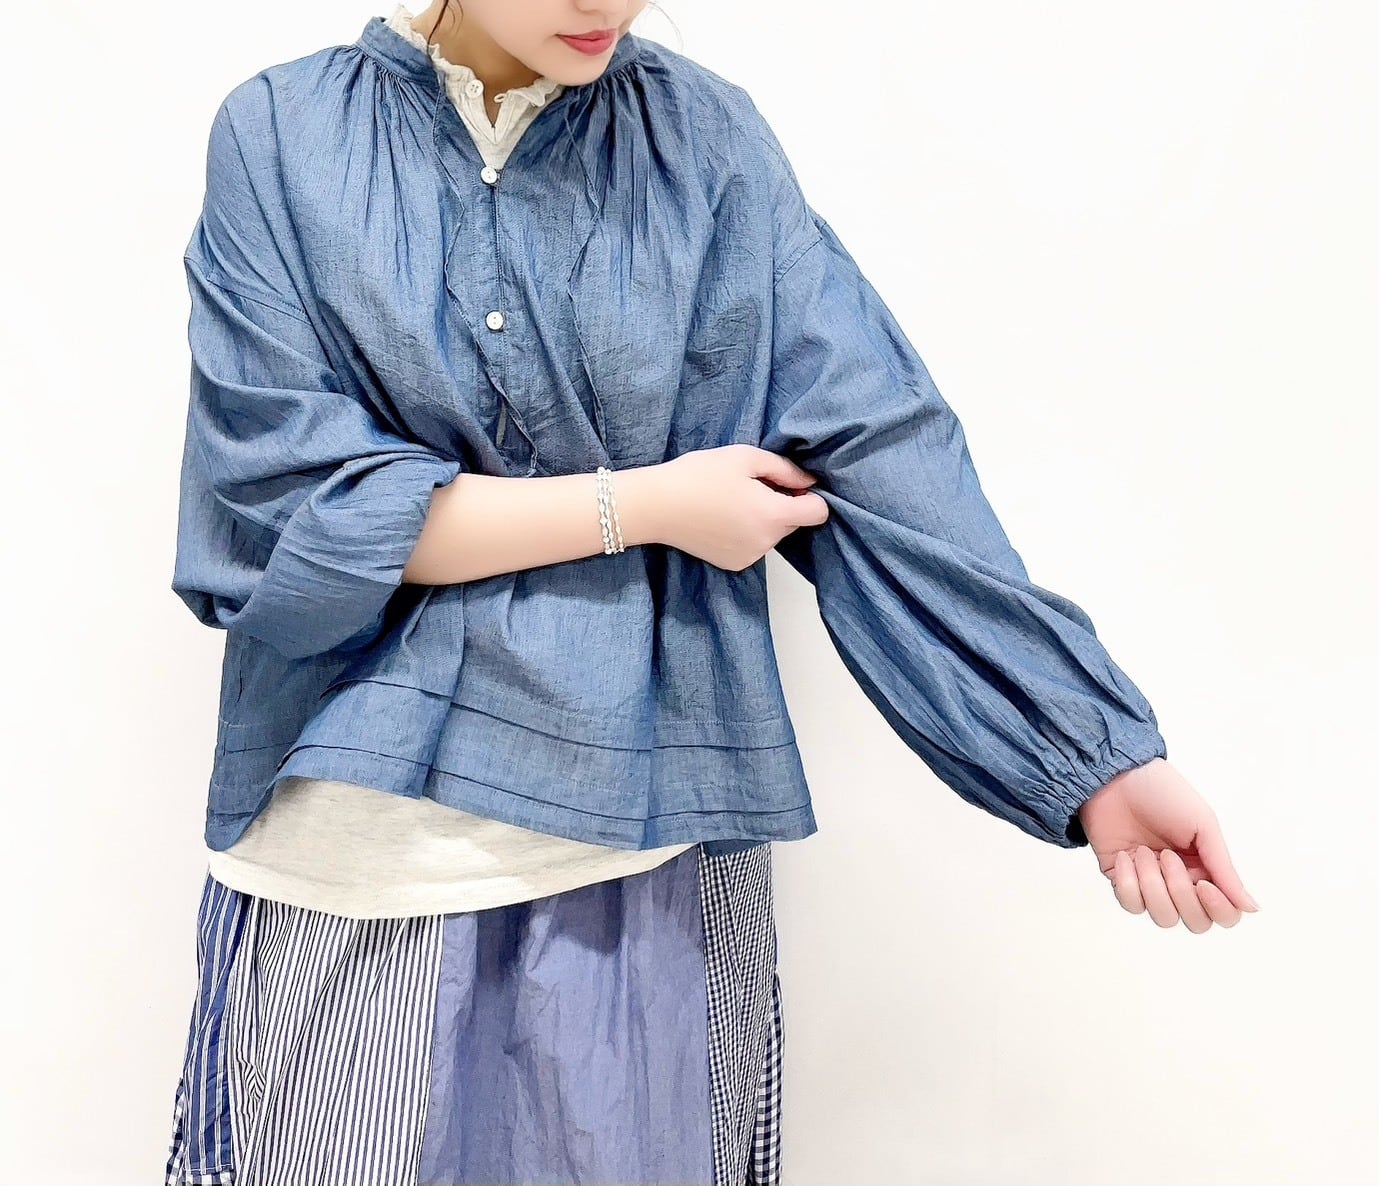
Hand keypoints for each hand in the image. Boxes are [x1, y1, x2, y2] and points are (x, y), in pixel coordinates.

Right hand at [651, 444, 828, 570]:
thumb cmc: (699, 475)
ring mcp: (750, 556)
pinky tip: (722, 519)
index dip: (809, 495)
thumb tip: (809, 481)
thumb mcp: (746, 457)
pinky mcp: (734, 564)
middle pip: (794, 523)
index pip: (818, 512)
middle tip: (750, 487)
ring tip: (731, 502)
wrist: (656, 505)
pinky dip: (746, 533)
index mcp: (773, 514)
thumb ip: (785, 469)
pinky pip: (754, 545)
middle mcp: (766, 542)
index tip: (788, 485)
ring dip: (763, 519)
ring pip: (772, 534)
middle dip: (782, 505)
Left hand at [1076, 757, 1259, 931]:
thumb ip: (1224, 869)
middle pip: (1195, 922)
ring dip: (1153, 885)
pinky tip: (1125, 856)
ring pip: (1164, 917)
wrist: (1115, 777)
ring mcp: (1151, 883)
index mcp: (1208, 868)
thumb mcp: (1203, 826)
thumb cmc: (1163, 794)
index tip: (1202, 883)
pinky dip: (1128, 882)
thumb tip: (1252, 908)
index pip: (1225, 913)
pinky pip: (1131, 904)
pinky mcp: (1122, 880)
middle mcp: (1182, 881)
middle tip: (1168, 856)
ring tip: (1144, 852)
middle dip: (1181, 893)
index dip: (1218, 908)